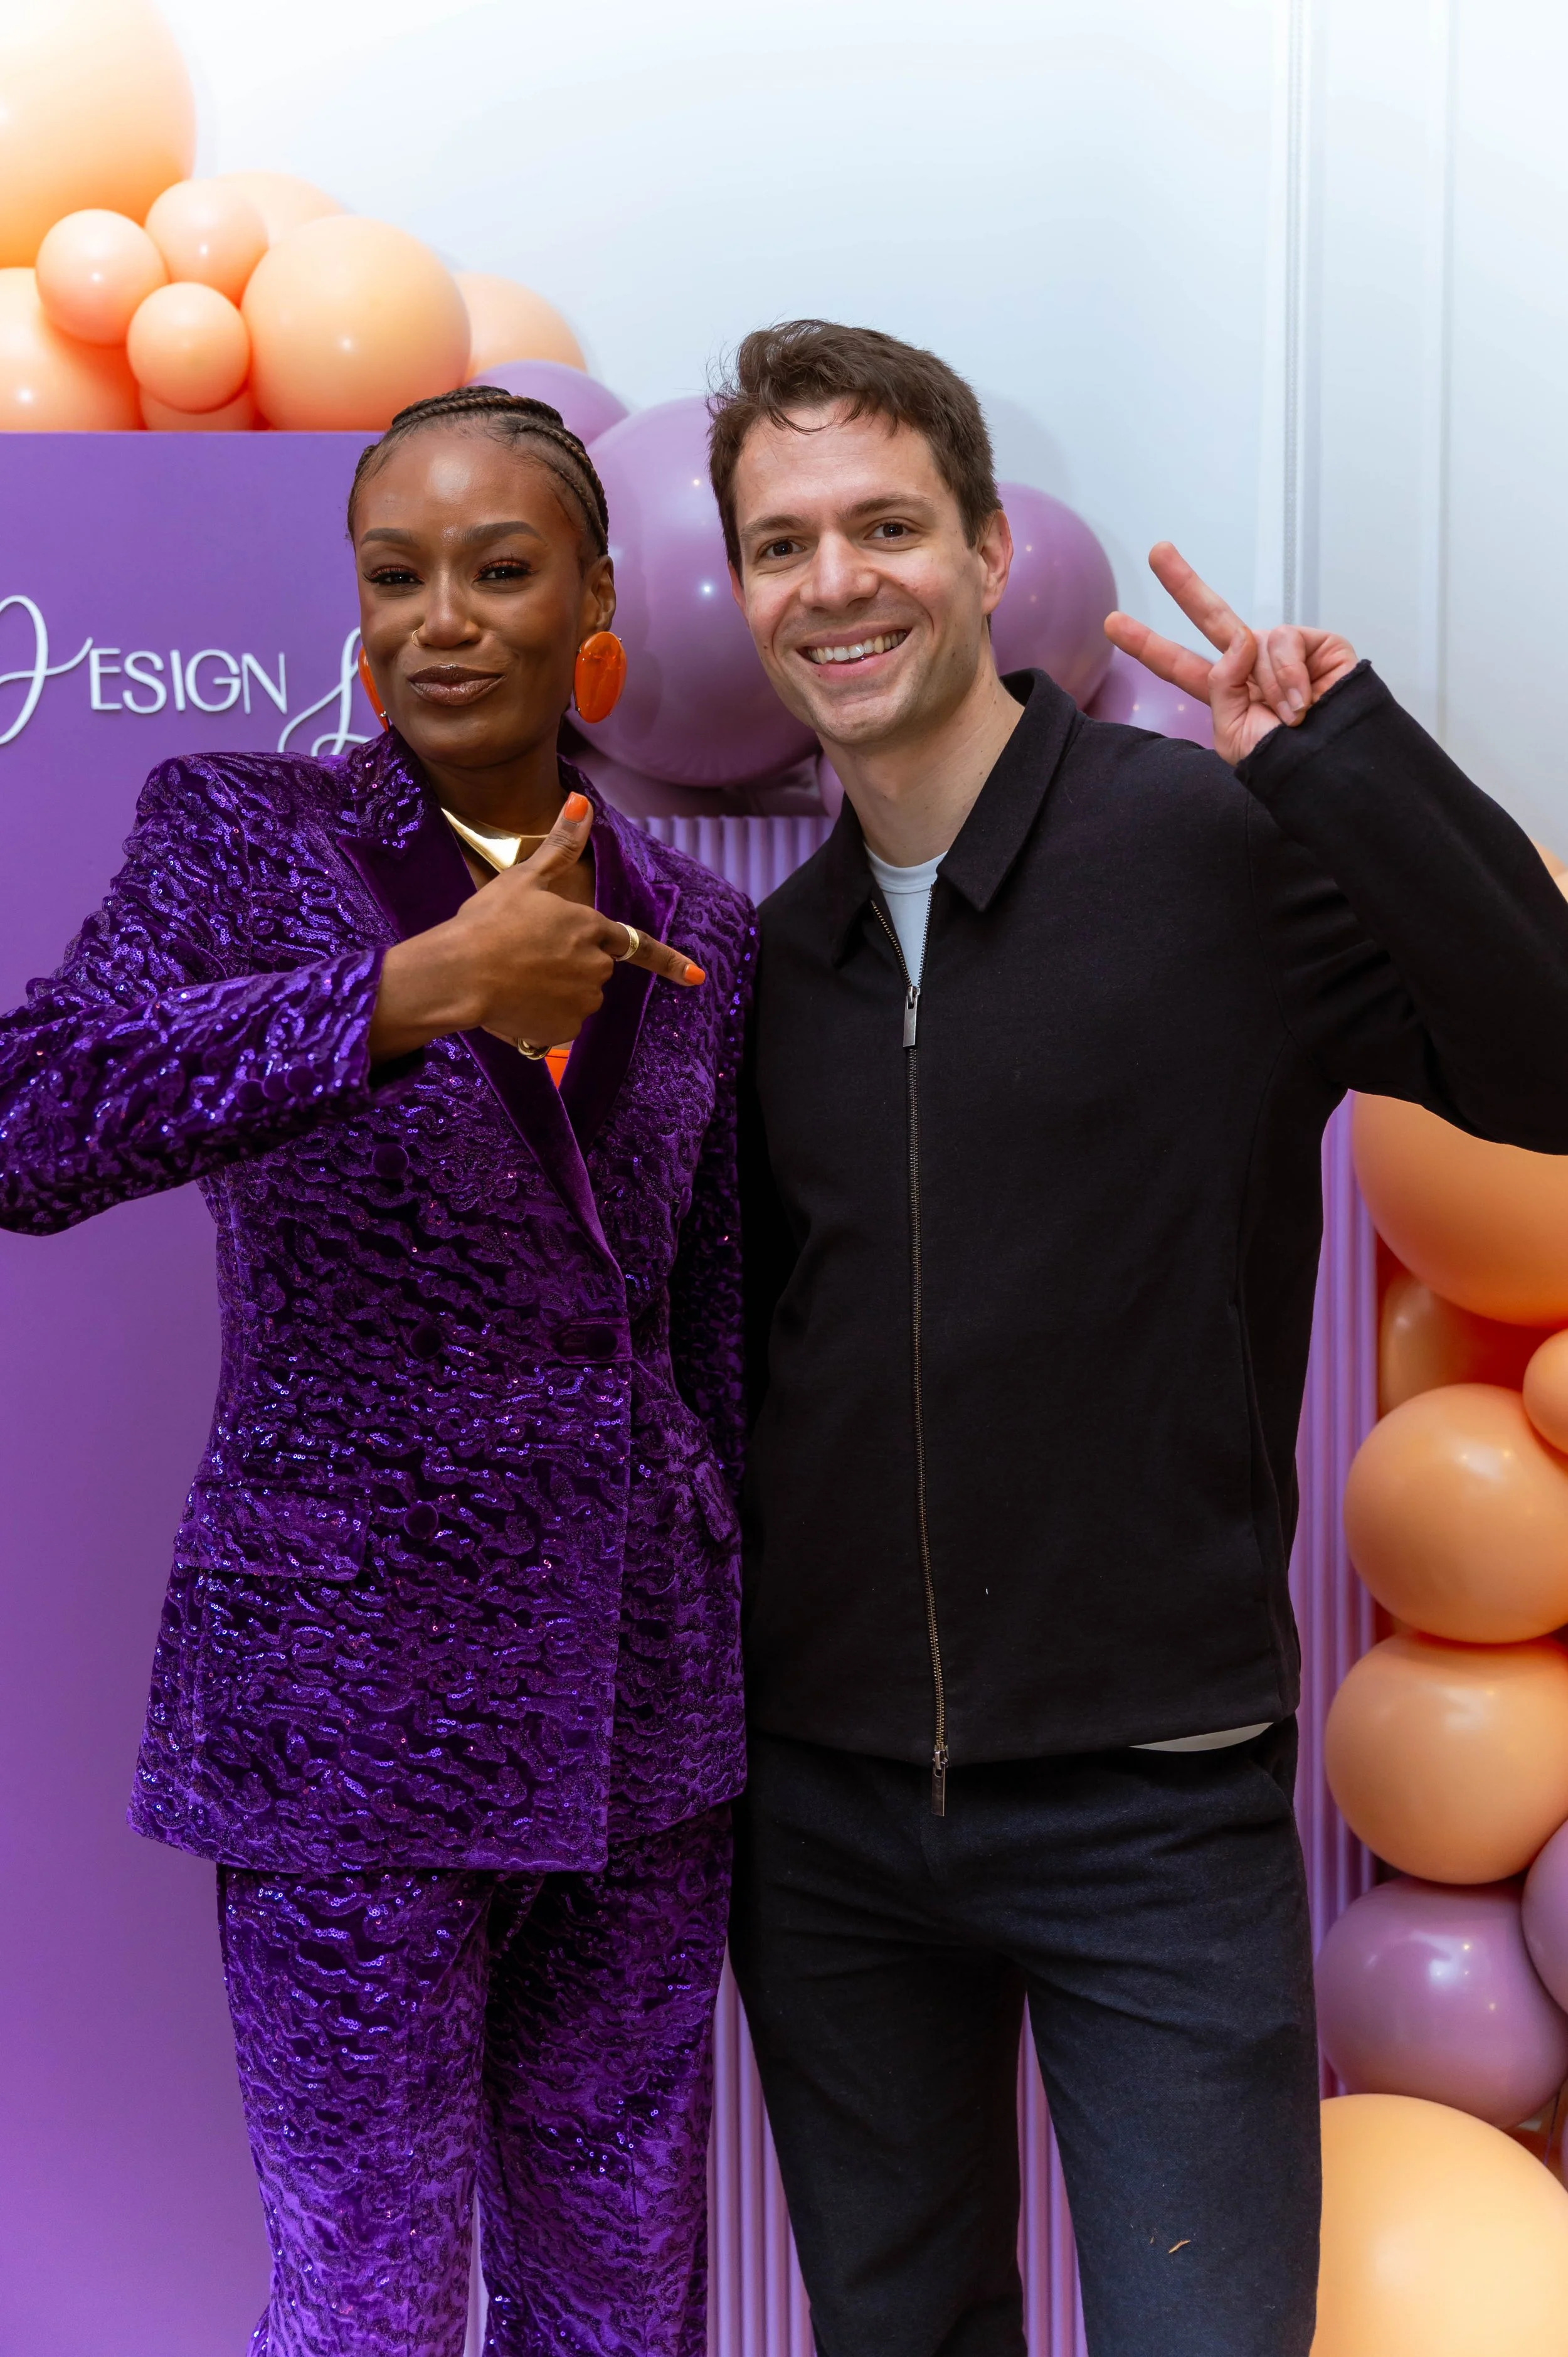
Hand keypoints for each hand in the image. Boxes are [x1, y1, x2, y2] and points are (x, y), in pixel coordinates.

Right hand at [369, 795, 703, 1061]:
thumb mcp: (524, 877)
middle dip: (569, 964)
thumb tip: (582, 803)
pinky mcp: (561, 1030)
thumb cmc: (487, 922)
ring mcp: (580, 1001)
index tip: (697, 977)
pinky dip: (540, 1019)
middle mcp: (595, 967)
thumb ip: (559, 846)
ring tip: (514, 978)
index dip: (669, 962)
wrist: (457, 974)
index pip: (637, 944)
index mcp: (590, 927)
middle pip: (594, 968)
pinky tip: (513, 1004)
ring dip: (554, 991)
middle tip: (524, 953)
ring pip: (575, 997)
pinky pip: (558, 1025)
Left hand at [1103, 543, 1358, 765]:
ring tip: (1291, 716)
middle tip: (1158, 551)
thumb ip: (1222, 687)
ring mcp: (1283, 652)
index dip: (1148, 644)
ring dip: (1270, 685)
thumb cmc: (1284, 760)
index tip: (1113, 623)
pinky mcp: (1318, 643)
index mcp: (1224, 692)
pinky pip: (1286, 642)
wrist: (1332, 766)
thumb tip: (1238, 640)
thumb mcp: (1235, 734)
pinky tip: (1306, 702)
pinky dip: (1291, 676)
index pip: (1179, 664)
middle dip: (1183, 584)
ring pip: (1255, 642)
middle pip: (1211, 618)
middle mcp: (1251, 665)